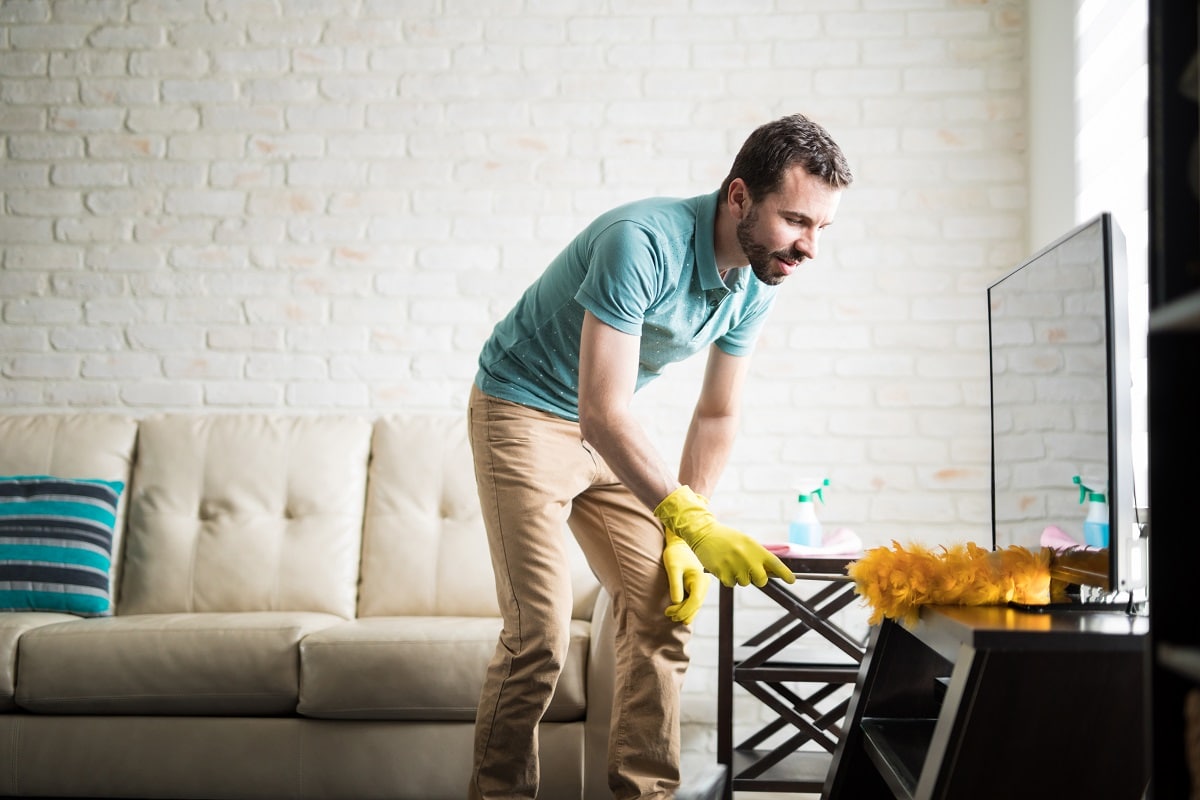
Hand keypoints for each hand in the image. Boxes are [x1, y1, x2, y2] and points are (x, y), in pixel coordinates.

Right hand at [654, 485, 794, 587]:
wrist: (704, 533)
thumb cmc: (727, 539)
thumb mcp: (745, 542)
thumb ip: (757, 556)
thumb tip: (769, 572)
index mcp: (755, 548)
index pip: (775, 563)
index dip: (785, 573)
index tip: (792, 580)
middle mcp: (747, 557)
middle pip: (761, 580)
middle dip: (757, 579)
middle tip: (748, 570)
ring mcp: (735, 566)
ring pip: (744, 583)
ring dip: (739, 577)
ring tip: (730, 563)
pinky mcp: (722, 572)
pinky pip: (730, 584)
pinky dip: (727, 578)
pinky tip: (722, 567)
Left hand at [662, 530, 709, 623]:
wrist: (680, 544)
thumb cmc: (675, 554)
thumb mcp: (673, 567)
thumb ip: (675, 585)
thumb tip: (677, 602)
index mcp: (701, 579)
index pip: (695, 601)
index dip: (683, 610)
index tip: (670, 613)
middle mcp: (705, 584)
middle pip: (696, 605)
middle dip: (683, 613)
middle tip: (668, 614)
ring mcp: (702, 587)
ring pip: (695, 605)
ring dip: (684, 612)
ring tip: (670, 614)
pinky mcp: (697, 587)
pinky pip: (693, 601)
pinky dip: (686, 607)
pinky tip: (676, 610)